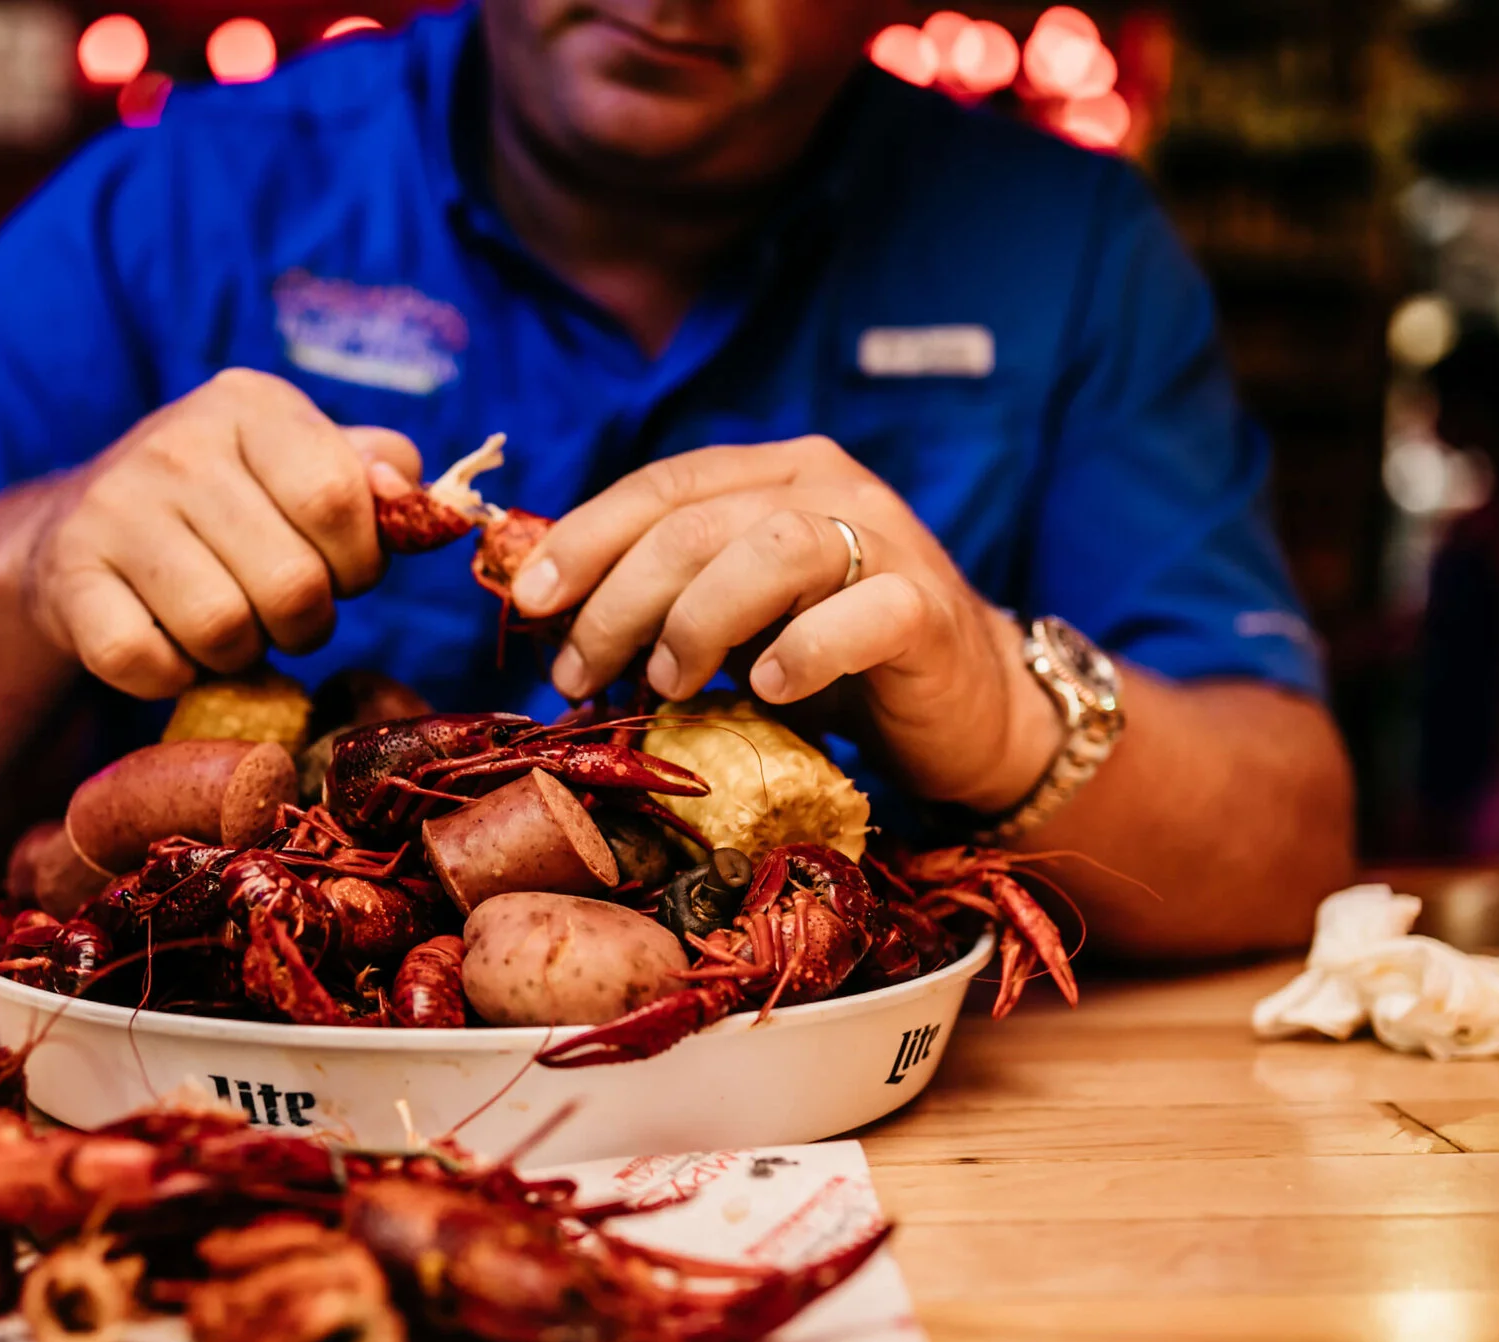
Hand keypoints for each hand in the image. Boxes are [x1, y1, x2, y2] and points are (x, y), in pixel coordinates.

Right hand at [20, 369, 421, 697]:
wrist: (78, 529)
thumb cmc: (227, 505)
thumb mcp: (301, 463)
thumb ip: (372, 473)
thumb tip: (406, 491)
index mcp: (249, 403)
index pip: (339, 499)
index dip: (359, 563)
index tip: (342, 574)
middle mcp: (175, 443)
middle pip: (292, 584)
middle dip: (306, 622)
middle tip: (282, 613)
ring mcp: (113, 509)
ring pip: (224, 631)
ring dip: (242, 654)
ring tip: (229, 628)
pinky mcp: (68, 579)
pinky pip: (149, 665)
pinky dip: (172, 677)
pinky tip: (170, 646)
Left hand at [516, 436, 1060, 810]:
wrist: (969, 709)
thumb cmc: (839, 662)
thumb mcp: (742, 615)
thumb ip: (671, 595)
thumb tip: (554, 617)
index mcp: (776, 474)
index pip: (663, 486)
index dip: (586, 538)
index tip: (529, 601)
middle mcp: (831, 488)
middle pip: (697, 523)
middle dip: (618, 601)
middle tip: (579, 674)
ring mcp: (887, 542)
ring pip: (769, 550)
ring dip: (697, 622)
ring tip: (668, 684)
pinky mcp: (927, 609)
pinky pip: (859, 615)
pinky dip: (801, 653)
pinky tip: (767, 692)